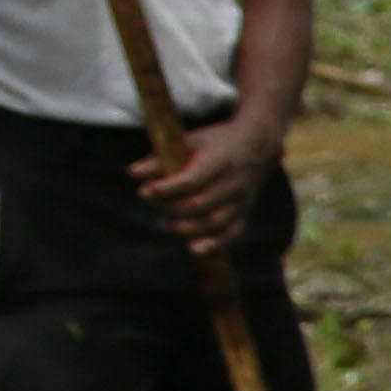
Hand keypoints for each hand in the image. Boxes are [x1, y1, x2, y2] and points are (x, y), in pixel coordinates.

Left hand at [134, 107, 284, 257]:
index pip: (191, 181)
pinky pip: (230, 234)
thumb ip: (162, 158)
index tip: (145, 191)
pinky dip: (212, 244)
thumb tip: (133, 174)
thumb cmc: (214, 143)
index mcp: (220, 161)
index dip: (166, 189)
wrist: (256, 146)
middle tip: (153, 203)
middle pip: (198, 205)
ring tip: (164, 222)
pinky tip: (193, 248)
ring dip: (184, 227)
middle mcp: (234, 183)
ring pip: (212, 223)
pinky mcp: (244, 213)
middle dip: (170, 208)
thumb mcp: (190, 141)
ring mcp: (241, 201)